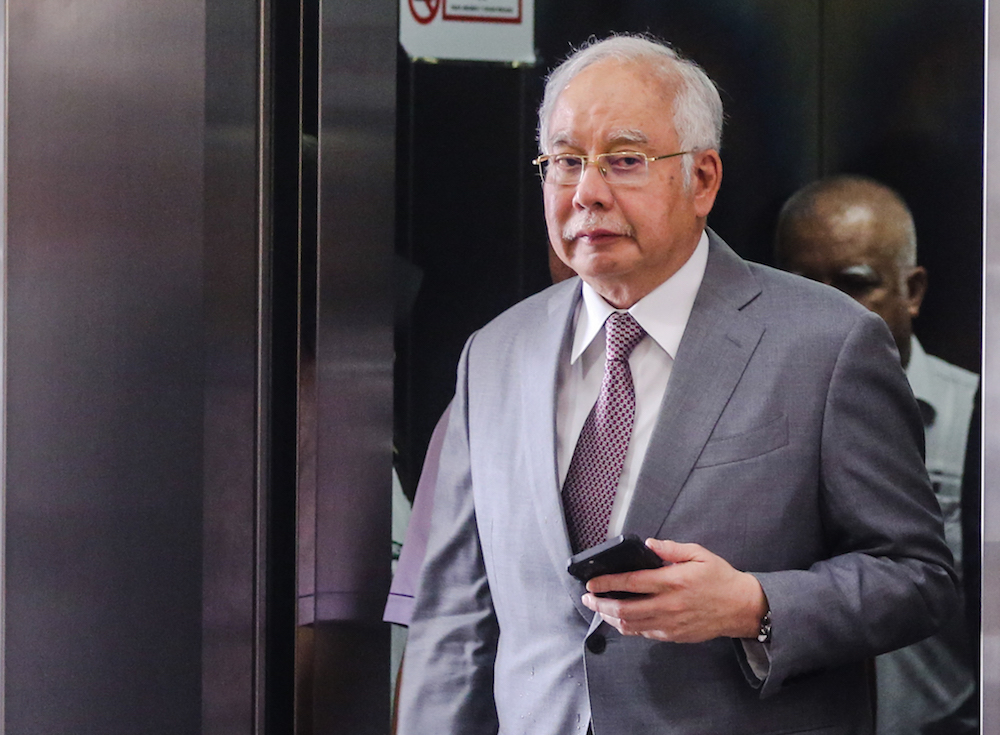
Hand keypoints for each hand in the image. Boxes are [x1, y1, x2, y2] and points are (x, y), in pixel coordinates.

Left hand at [581, 538, 766, 642]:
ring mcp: (670, 624)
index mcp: (673, 582)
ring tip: (599, 609)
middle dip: (600, 605)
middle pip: (625, 610)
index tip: (592, 582)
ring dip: (610, 618)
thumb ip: (671, 549)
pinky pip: (644, 634)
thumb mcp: (699, 554)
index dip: (607, 583)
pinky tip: (620, 619)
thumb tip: (648, 543)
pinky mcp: (673, 636)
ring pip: (631, 626)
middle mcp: (668, 605)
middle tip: (588, 599)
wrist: (741, 608)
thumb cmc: (720, 579)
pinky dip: (628, 627)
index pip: (631, 583)